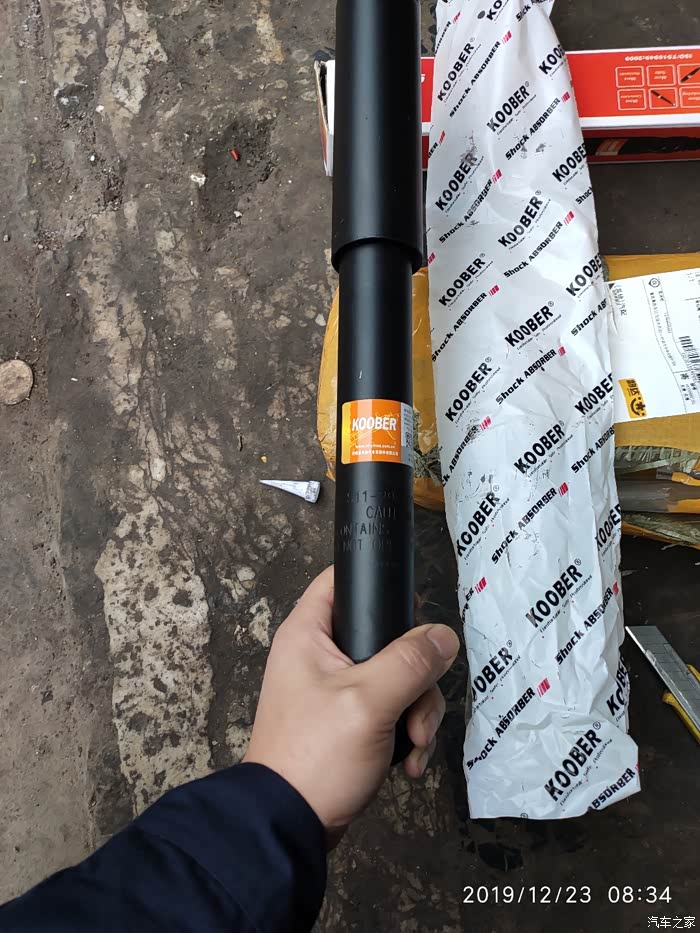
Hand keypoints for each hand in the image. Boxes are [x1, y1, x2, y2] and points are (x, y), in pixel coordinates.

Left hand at [243, 566, 459, 836]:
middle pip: (386, 637)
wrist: (289, 825)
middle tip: (416, 710)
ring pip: (395, 677)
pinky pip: (389, 709)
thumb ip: (410, 662)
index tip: (410, 610)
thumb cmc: (315, 756)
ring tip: (415, 746)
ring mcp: (334, 689)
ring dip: (416, 712)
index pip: (342, 580)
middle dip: (416, 678)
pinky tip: (409, 761)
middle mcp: (319, 654)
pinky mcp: (346, 720)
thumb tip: (443, 636)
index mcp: (308, 634)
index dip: (378, 585)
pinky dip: (405, 733)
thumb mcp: (369, 702)